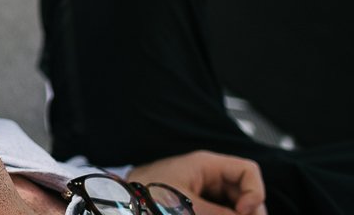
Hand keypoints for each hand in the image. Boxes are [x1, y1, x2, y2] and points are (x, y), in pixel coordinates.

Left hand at [130, 151, 266, 214]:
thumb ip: (221, 214)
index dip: (254, 193)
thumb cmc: (144, 196)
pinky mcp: (194, 205)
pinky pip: (218, 210)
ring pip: (232, 205)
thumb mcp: (188, 207)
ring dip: (233, 213)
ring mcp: (201, 192)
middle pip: (244, 192)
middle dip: (247, 210)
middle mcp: (206, 176)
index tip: (244, 212)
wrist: (119, 203)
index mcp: (205, 165)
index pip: (248, 171)